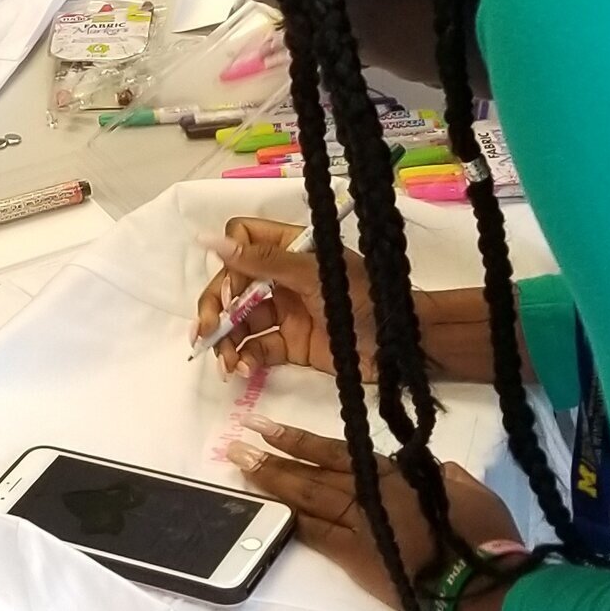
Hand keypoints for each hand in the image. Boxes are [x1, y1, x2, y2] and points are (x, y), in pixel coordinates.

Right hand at [195, 221, 500, 382]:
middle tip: (207, 334)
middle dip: (215, 309)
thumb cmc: (363, 299)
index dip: (229, 265)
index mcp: (291, 248)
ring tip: (227, 363)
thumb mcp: (312, 274)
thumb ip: (261, 260)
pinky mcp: (291, 346)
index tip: (232, 292)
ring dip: (227, 340)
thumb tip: (207, 239)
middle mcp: (283, 276)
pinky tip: (243, 370)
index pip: (242, 240)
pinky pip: (257, 348)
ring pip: (240, 321)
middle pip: (232, 285)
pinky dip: (245, 359)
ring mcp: (286, 312)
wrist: (402, 348)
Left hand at [232, 422, 515, 610]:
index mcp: (398, 474)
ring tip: (241, 464)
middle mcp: (371, 494)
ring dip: (272, 481)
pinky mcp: (358, 560)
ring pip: (308, 499)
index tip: (268, 426)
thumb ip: (446, 475)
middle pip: (314, 472)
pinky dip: (291, 522)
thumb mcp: (472, 491)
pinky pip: (317, 536)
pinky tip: (266, 512)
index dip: (301, 440)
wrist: (481, 584)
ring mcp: (361, 527)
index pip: (339, 452)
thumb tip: (432, 469)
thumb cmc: (486, 535)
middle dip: (275, 454)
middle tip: (238, 439)